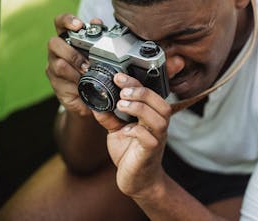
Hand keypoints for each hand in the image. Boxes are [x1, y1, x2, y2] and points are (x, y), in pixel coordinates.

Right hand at [45, 14, 101, 115]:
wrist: (91, 96)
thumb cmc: (94, 70)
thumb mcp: (99, 53)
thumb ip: (97, 37)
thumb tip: (96, 21)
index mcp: (68, 39)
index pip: (61, 23)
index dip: (67, 20)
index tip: (78, 25)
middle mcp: (57, 51)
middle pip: (54, 43)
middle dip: (72, 53)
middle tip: (87, 63)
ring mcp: (54, 67)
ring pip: (59, 64)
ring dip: (76, 70)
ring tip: (88, 75)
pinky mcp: (55, 83)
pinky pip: (62, 81)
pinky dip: (75, 82)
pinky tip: (83, 84)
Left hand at [92, 72, 171, 198]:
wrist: (137, 181)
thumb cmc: (130, 154)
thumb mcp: (116, 131)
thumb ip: (109, 117)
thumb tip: (96, 102)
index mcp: (151, 116)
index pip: (151, 93)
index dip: (135, 83)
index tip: (118, 77)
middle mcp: (158, 126)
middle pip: (161, 103)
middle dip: (141, 93)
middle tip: (122, 93)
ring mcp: (157, 139)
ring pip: (159, 118)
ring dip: (140, 108)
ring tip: (122, 105)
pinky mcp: (151, 153)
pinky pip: (150, 138)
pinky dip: (136, 130)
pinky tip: (125, 130)